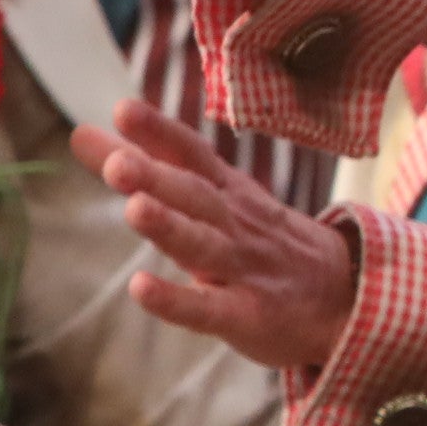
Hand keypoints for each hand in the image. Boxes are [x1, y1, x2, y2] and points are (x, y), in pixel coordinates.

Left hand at [73, 100, 361, 370]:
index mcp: (228, 193)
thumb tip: (80, 134)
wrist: (346, 296)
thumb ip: (147, 165)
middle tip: (117, 164)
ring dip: (170, 226)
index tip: (125, 110)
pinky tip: (142, 288)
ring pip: (202, 245)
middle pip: (195, 197)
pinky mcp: (247, 316)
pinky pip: (207, 309)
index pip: (194, 156)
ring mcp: (244, 269)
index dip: (161, 133)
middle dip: (157, 178)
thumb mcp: (214, 197)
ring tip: (134, 209)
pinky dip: (176, 300)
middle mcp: (235, 224)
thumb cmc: (262, 242)